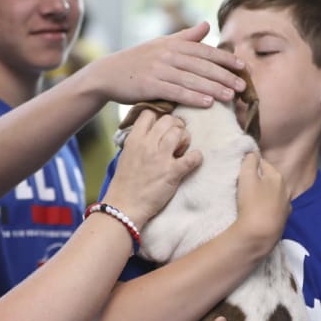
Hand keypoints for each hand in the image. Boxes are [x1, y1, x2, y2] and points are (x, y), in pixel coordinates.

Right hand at [86, 22, 245, 107]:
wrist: (108, 74)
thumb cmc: (138, 60)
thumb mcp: (161, 44)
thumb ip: (186, 37)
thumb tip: (206, 24)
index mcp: (172, 44)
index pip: (204, 51)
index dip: (225, 58)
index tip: (242, 66)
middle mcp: (167, 54)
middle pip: (201, 66)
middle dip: (224, 75)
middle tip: (242, 85)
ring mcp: (158, 70)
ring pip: (192, 80)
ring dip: (213, 88)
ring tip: (231, 96)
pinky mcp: (149, 85)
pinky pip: (176, 92)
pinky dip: (193, 97)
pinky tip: (208, 103)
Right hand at [103, 110, 200, 229]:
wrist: (124, 207)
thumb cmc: (125, 183)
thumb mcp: (126, 155)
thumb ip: (138, 142)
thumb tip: (152, 133)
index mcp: (134, 140)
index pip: (149, 113)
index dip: (160, 117)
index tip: (163, 127)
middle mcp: (147, 145)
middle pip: (168, 120)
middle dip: (176, 126)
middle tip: (177, 138)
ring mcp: (160, 159)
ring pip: (180, 133)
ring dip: (186, 139)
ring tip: (183, 150)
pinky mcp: (172, 173)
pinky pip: (192, 157)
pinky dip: (196, 157)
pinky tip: (193, 160)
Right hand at [233, 153, 289, 250]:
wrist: (260, 234)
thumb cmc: (252, 203)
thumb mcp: (247, 177)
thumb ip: (249, 161)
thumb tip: (252, 153)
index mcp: (278, 176)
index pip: (263, 163)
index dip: (250, 165)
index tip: (240, 171)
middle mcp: (286, 189)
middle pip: (269, 179)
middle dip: (258, 180)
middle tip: (242, 186)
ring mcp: (286, 206)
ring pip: (272, 194)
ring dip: (263, 194)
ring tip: (249, 200)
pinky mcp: (283, 220)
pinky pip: (273, 208)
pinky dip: (266, 207)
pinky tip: (258, 213)